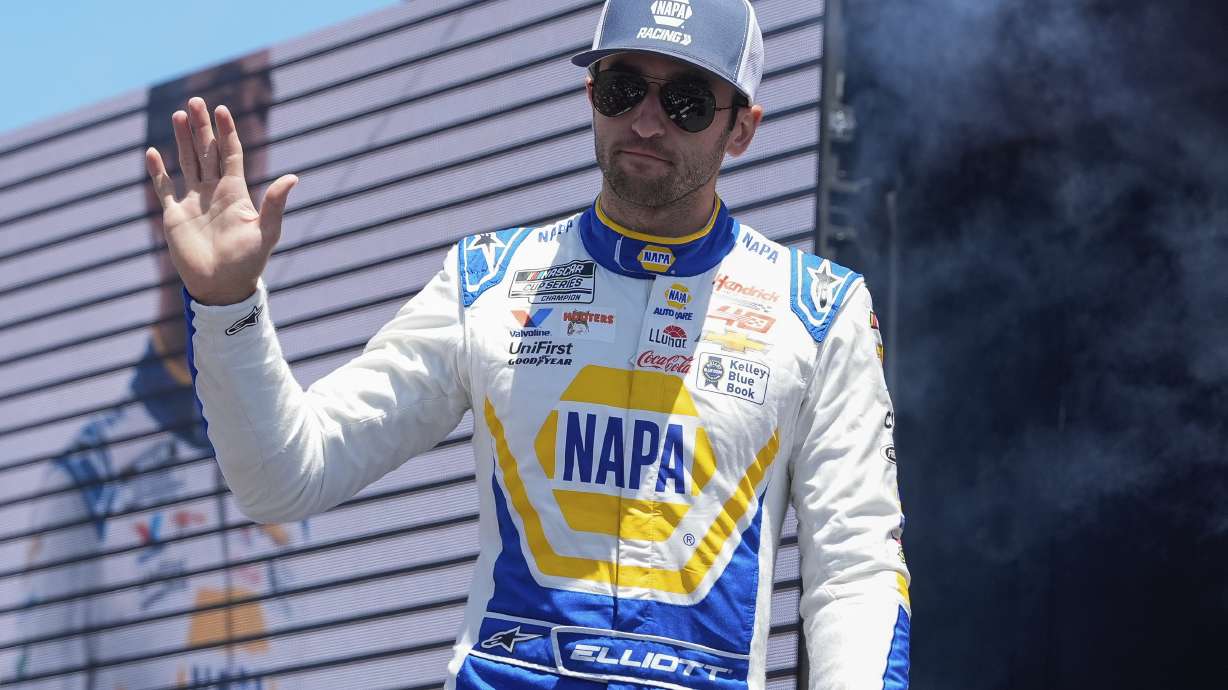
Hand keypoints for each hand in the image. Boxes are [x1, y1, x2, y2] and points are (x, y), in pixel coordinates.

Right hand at [145, 97, 297, 304]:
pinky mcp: (175, 215)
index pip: (230, 154)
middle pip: (207, 151)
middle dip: (202, 128)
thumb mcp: (266, 232)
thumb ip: (274, 203)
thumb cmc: (249, 262)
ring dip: (182, 140)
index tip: (222, 109)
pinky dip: (157, 172)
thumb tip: (293, 177)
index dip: (227, 132)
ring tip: (179, 115)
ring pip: (187, 163)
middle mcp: (214, 192)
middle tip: (196, 102)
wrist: (222, 287)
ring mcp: (194, 201)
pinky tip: (152, 153)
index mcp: (235, 192)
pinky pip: (164, 189)